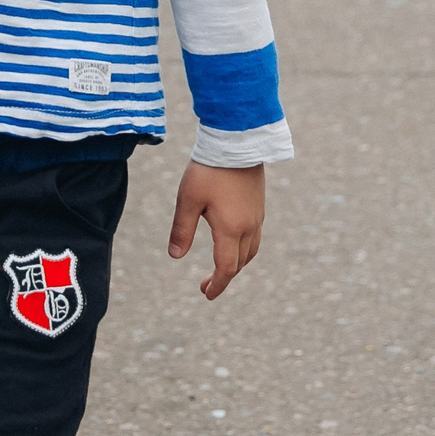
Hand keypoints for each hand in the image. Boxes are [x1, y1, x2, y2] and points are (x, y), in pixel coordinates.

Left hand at [166, 161, 264, 299]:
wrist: (237, 141)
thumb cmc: (209, 170)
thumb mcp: (188, 200)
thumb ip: (182, 229)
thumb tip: (175, 257)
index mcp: (231, 229)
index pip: (226, 268)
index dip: (217, 284)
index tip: (206, 294)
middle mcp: (249, 227)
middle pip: (240, 263)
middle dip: (224, 277)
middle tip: (206, 285)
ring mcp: (257, 216)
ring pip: (250, 251)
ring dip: (236, 264)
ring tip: (220, 268)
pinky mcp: (259, 205)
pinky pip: (255, 237)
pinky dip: (244, 249)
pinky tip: (232, 242)